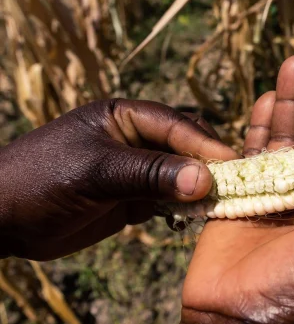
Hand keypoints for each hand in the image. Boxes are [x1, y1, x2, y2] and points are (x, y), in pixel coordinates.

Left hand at [0, 99, 238, 259]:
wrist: (3, 219)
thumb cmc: (42, 179)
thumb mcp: (97, 171)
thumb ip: (151, 173)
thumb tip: (204, 179)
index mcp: (124, 116)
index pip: (174, 125)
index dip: (203, 144)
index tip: (230, 165)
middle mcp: (135, 138)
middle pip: (185, 146)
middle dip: (206, 164)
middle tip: (229, 186)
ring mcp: (136, 169)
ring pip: (181, 173)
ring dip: (198, 188)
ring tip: (216, 204)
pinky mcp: (135, 197)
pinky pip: (169, 198)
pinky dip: (183, 207)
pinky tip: (192, 217)